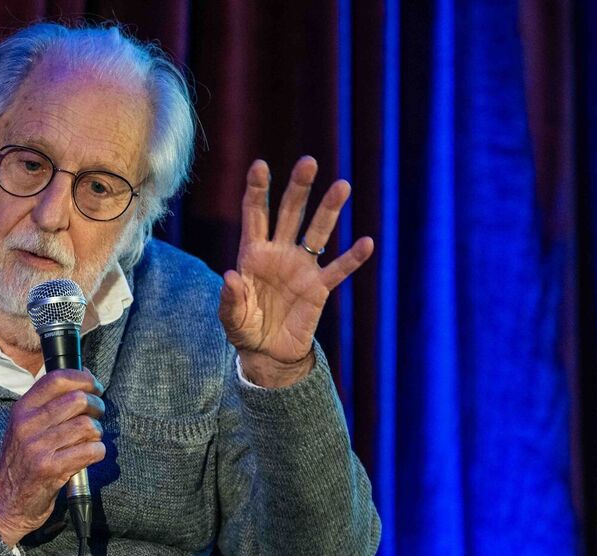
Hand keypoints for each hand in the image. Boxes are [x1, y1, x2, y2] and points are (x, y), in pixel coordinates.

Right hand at [0, 369, 105, 547]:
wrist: (4, 501)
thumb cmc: (22, 461)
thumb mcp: (25, 426)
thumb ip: (49, 404)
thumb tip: (86, 378)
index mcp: (22, 409)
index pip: (57, 379)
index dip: (84, 378)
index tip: (95, 386)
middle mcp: (28, 425)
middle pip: (78, 400)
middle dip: (96, 406)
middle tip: (97, 415)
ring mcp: (38, 447)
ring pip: (88, 425)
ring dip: (97, 433)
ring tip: (90, 439)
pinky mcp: (51, 469)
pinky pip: (91, 450)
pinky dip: (98, 452)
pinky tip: (90, 455)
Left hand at [218, 157, 374, 386]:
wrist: (269, 352)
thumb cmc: (246, 329)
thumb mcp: (232, 318)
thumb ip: (231, 299)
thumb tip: (230, 277)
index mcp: (253, 254)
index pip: (255, 214)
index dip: (257, 190)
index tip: (260, 165)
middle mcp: (279, 253)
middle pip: (290, 213)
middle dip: (299, 188)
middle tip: (308, 162)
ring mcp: (301, 267)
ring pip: (318, 232)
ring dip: (329, 210)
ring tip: (342, 186)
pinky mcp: (319, 287)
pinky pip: (338, 270)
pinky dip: (352, 258)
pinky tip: (366, 243)